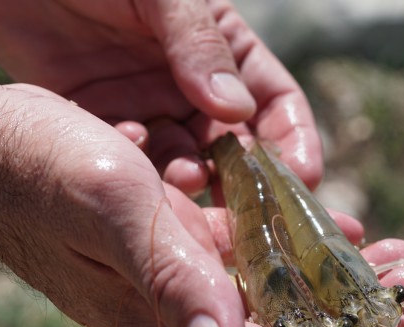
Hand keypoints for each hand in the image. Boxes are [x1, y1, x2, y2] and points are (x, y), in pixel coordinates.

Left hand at [0, 0, 322, 195]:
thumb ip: (198, 42)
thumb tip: (239, 110)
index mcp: (221, 50)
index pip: (273, 102)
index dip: (293, 140)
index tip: (302, 179)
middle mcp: (189, 88)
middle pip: (233, 147)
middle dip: (242, 180)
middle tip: (241, 207)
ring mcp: (146, 109)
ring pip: (182, 161)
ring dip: (186, 177)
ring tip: (179, 177)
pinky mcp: (101, 126)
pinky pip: (127, 160)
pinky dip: (132, 164)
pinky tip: (122, 145)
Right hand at [0, 84, 403, 326]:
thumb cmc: (34, 169)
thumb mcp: (111, 209)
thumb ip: (171, 281)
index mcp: (165, 321)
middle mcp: (176, 313)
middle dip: (366, 322)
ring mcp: (174, 281)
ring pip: (276, 301)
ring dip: (341, 285)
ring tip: (396, 259)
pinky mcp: (170, 247)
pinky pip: (248, 264)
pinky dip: (300, 252)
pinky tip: (333, 228)